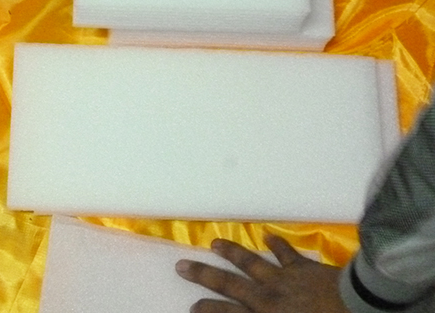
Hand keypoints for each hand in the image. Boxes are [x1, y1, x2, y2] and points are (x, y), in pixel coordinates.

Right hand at [175, 234, 350, 312]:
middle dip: (204, 275)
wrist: (359, 308)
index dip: (208, 309)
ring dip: (232, 253)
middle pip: (229, 284)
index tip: (191, 306)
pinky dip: (276, 244)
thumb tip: (253, 312)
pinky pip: (287, 254)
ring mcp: (285, 280)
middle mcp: (268, 296)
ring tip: (214, 243)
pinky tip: (266, 234)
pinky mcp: (304, 269)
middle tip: (182, 265)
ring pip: (251, 263)